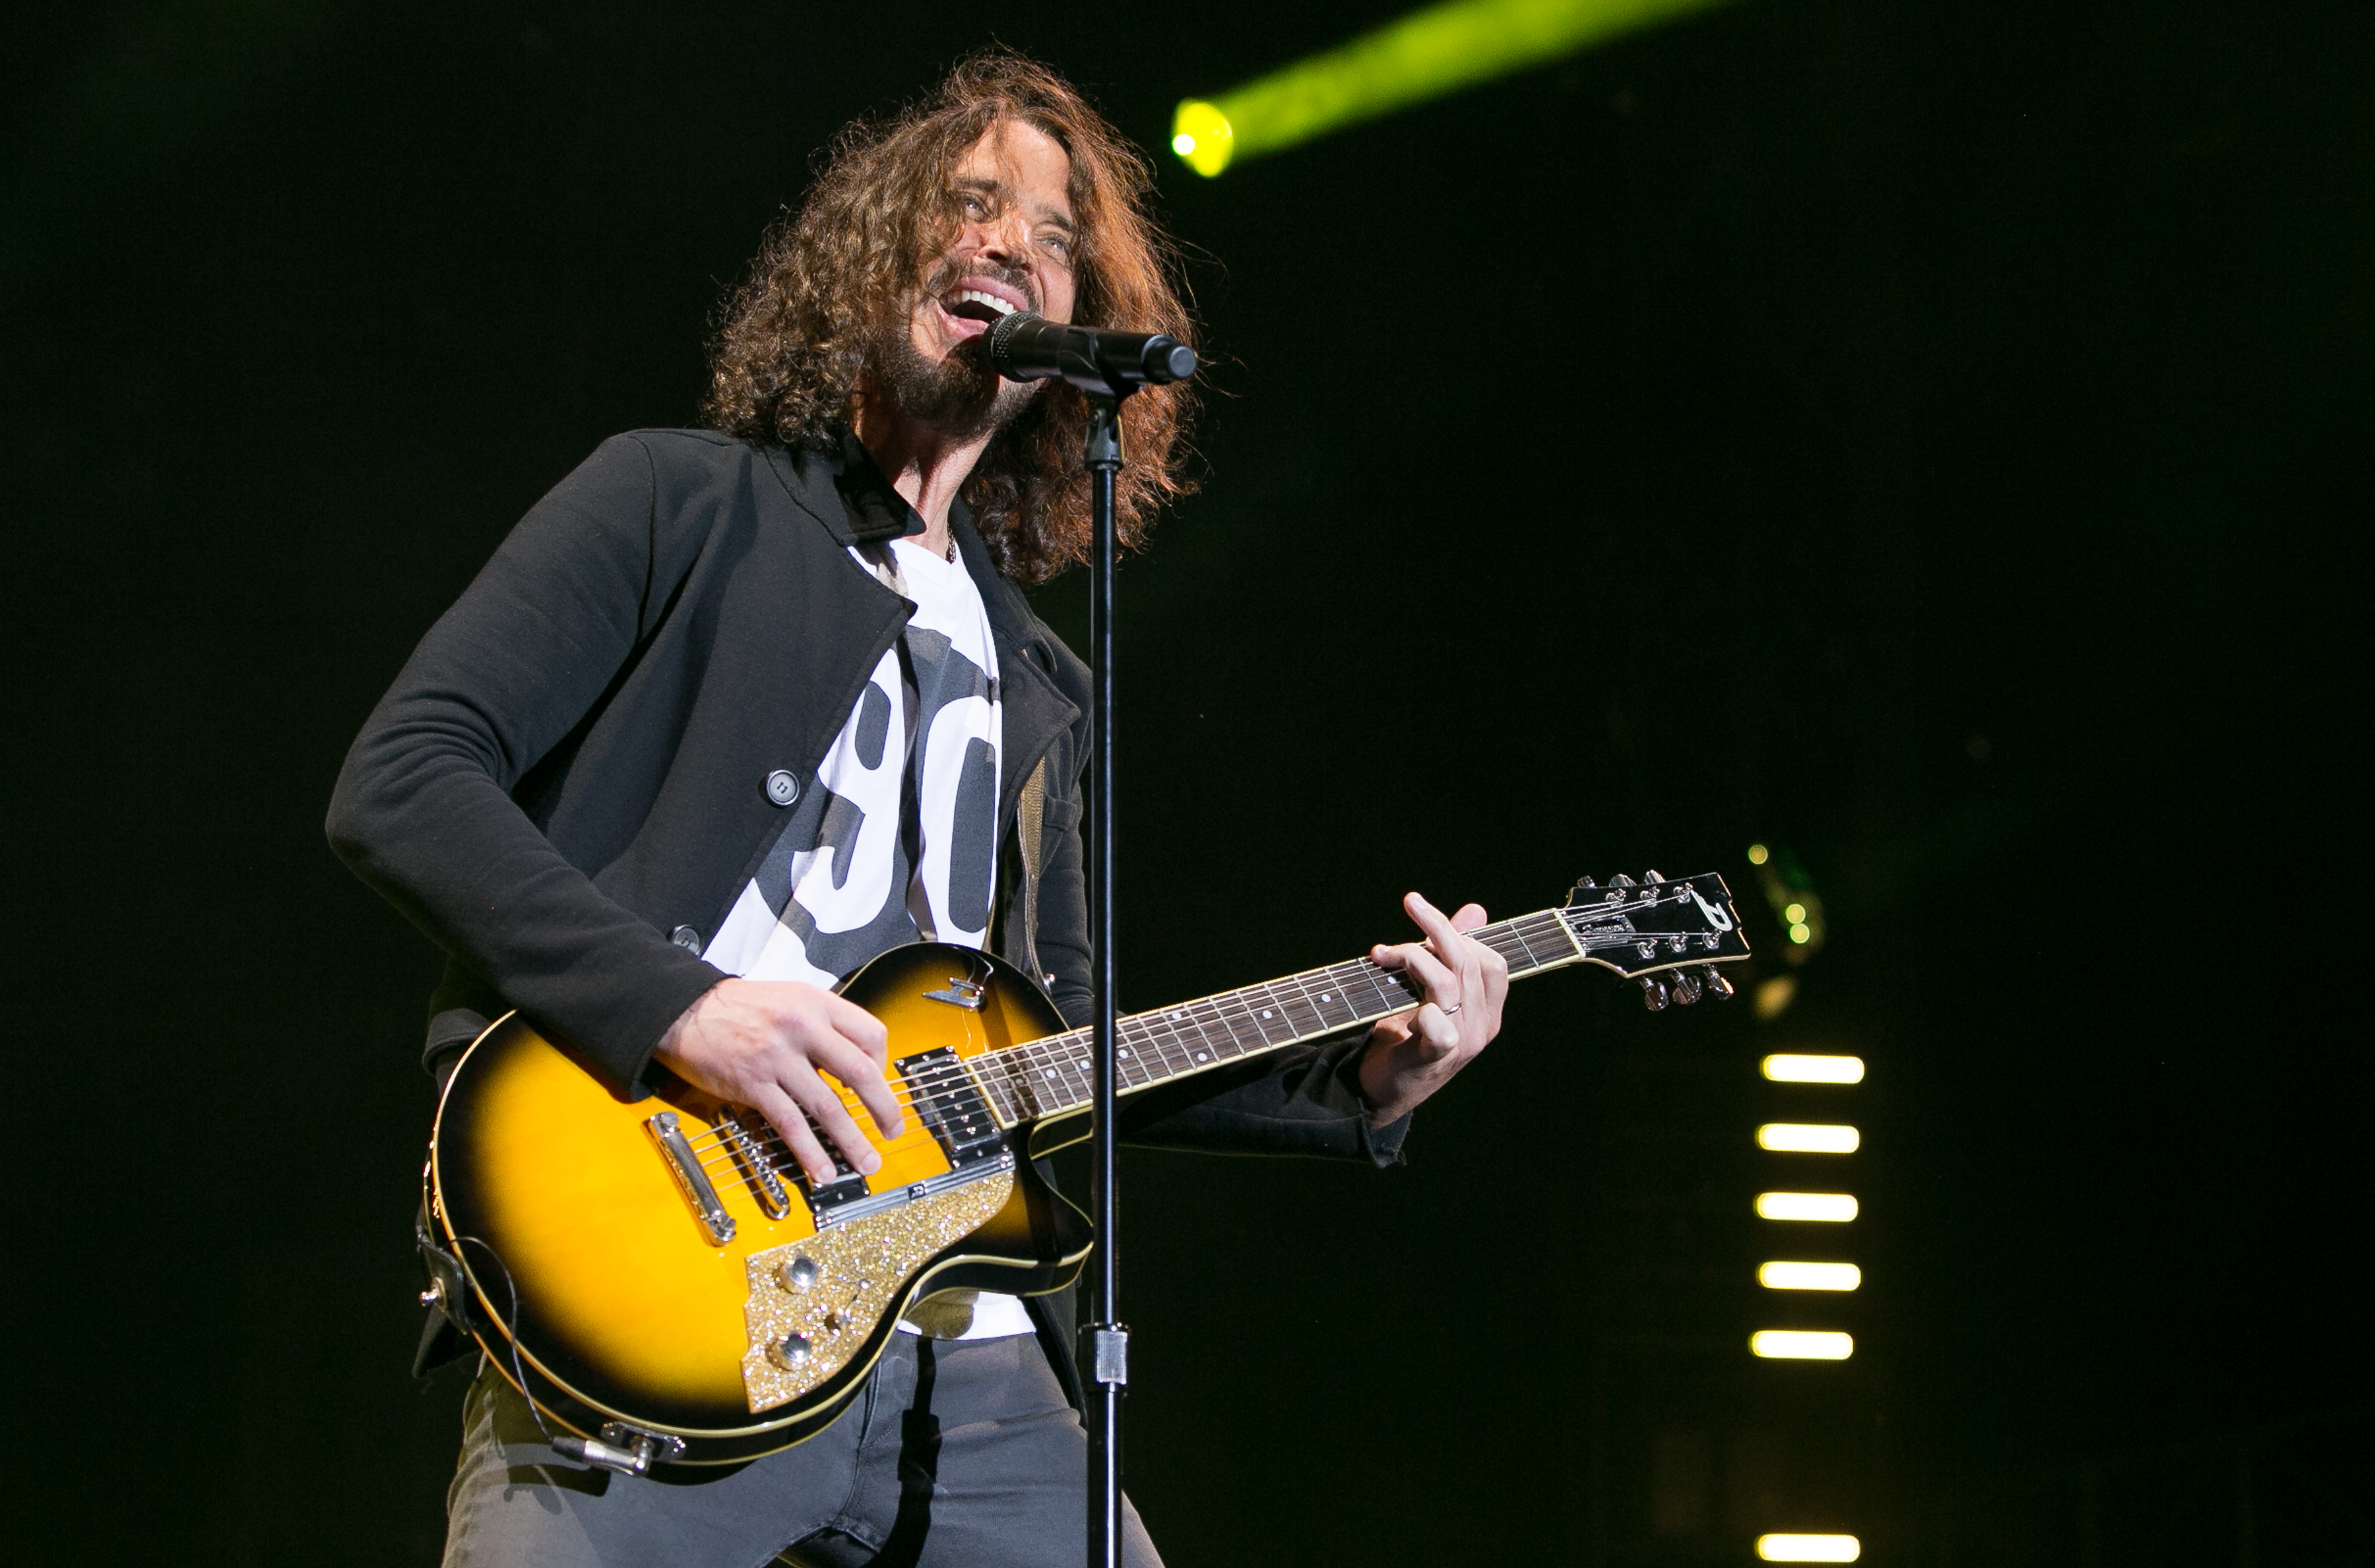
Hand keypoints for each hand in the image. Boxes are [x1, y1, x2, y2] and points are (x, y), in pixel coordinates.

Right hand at [653, 978, 903, 1183]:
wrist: (686, 1009)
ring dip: (852, 1141)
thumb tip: (852, 1069)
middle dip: (884, 1108)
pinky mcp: (753, 1084)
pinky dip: (810, 1151)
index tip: (879, 1085)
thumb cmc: (742, 1007)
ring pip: (828, 1106)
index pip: (871, 1035)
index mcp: (817, 1004)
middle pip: (860, 1073)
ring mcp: (778, 1057)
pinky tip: (822, 1169)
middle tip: (894, 1130)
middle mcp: (803, 1028)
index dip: (883, 1064)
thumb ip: (824, 1027)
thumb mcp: (791, 999)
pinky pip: (790, 1124)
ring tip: (867, 1163)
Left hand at [1357, 892, 1508, 1126]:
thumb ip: (1453, 955)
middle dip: (1436, 925)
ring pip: (1448, 983)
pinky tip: (1393, 995)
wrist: (1384, 1091)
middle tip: (1410, 903)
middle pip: (1468, 963)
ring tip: (1382, 953)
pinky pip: (1438, 1026)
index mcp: (1487, 1011)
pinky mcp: (1433, 1059)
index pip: (1493, 962)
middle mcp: (1481, 1027)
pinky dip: (1418, 1008)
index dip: (1463, 934)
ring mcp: (1461, 1044)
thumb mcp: (1433, 993)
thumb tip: (1476, 910)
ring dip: (1412, 956)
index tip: (1427, 918)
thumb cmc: (1409, 1037)